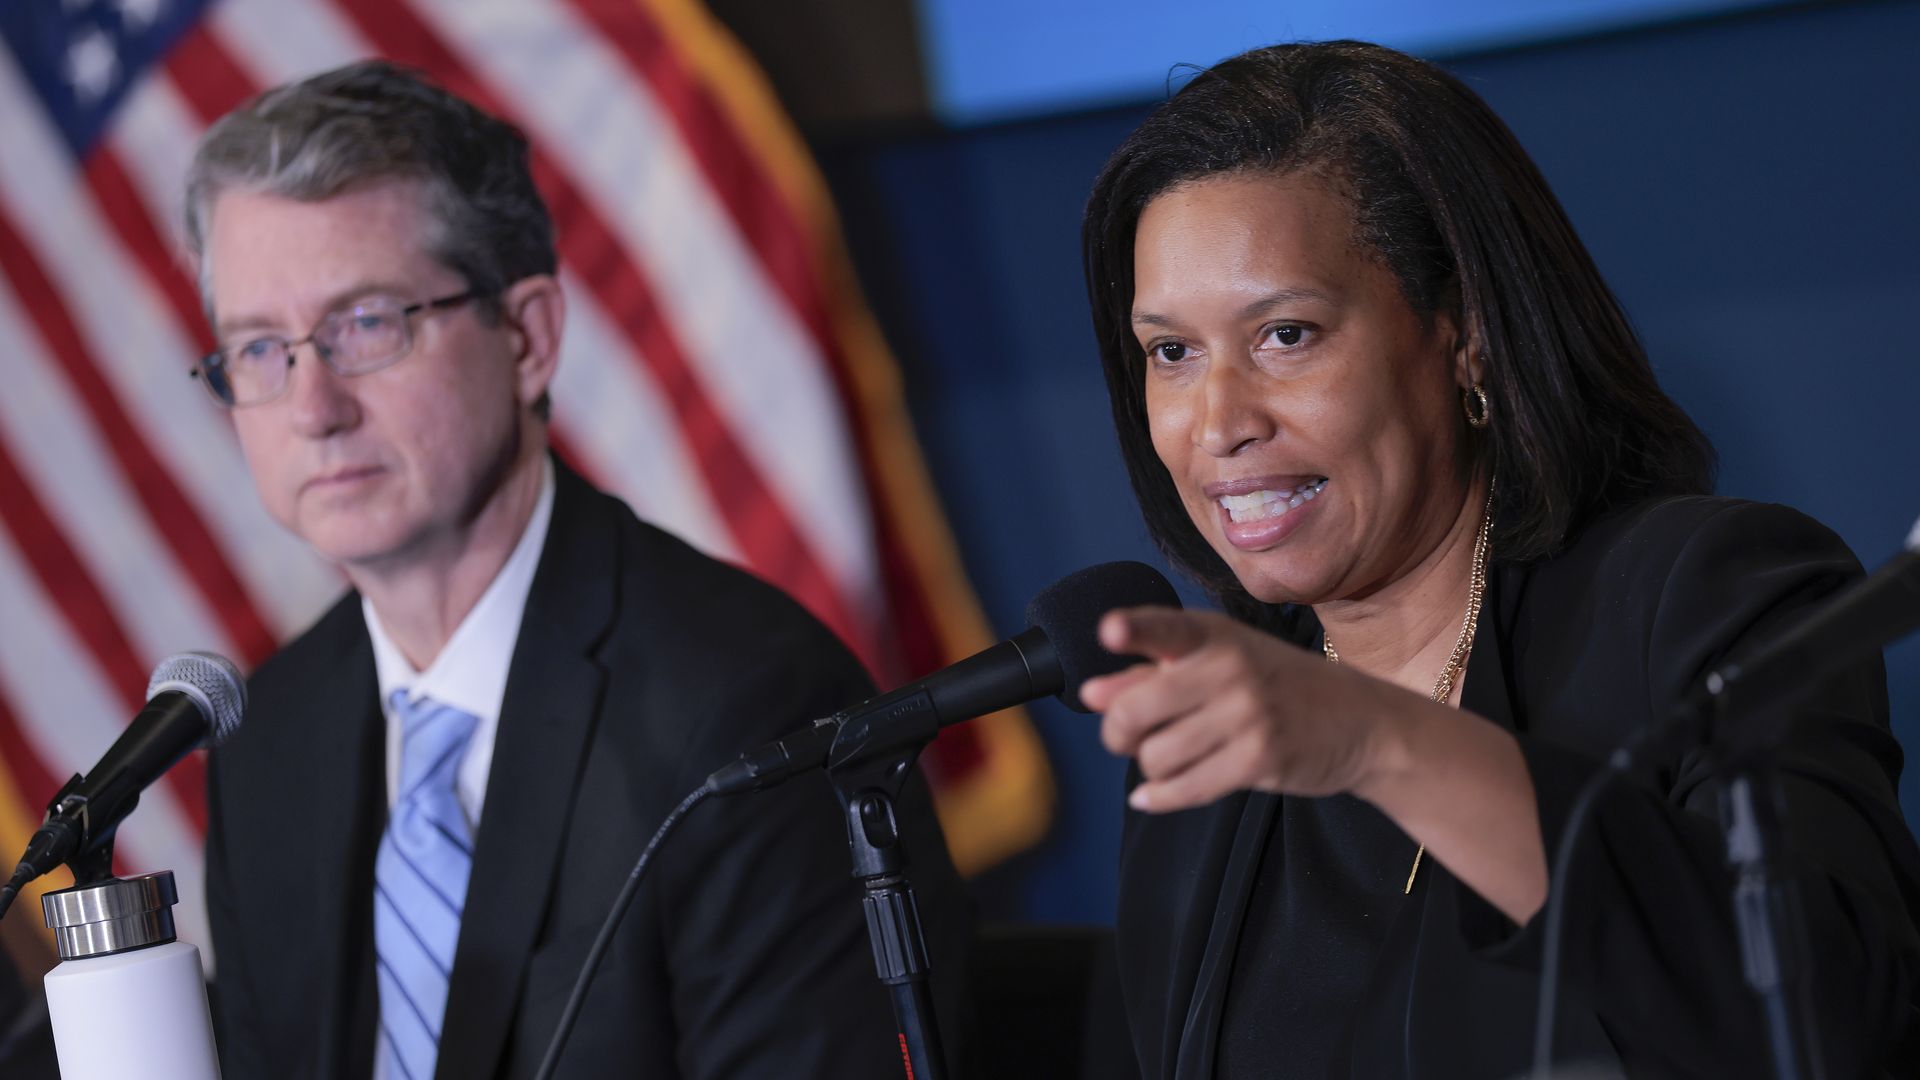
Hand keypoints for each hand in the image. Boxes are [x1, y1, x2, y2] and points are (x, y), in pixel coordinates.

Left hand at [1080, 606, 1397, 812]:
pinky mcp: (1260, 759)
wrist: (1361, 722)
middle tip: (1128, 737)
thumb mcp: (1220, 663)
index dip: (1135, 629)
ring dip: (1150, 766)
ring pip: (1155, 756)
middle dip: (1117, 732)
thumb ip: (1151, 673)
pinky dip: (1160, 796)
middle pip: (1136, 710)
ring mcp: (1248, 715)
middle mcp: (1231, 669)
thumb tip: (1090, 695)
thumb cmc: (1276, 686)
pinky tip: (1151, 795)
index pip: (1168, 628)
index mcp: (1215, 635)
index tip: (1109, 631)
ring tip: (1169, 757)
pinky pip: (1185, 788)